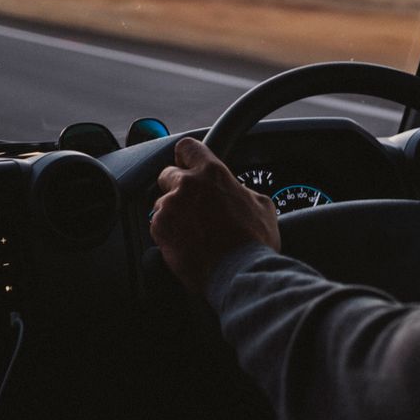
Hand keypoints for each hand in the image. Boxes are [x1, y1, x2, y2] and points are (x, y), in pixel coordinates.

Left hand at [150, 137, 279, 295]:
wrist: (239, 272)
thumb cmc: (254, 242)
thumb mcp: (262, 206)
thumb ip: (243, 191)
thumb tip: (239, 192)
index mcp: (213, 173)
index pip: (188, 147)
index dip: (186, 156)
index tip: (186, 163)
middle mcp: (187, 184)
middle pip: (167, 174)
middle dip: (176, 187)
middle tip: (192, 205)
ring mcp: (170, 207)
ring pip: (161, 203)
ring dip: (173, 213)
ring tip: (193, 232)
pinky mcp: (159, 229)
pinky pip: (157, 225)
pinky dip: (168, 234)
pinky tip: (186, 244)